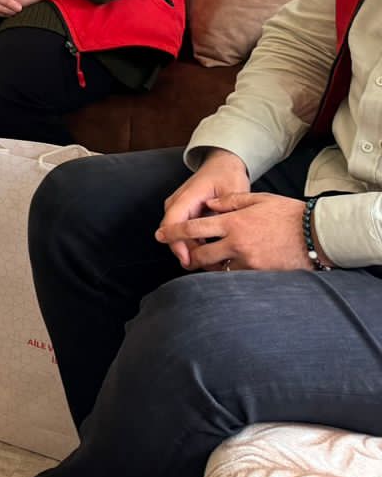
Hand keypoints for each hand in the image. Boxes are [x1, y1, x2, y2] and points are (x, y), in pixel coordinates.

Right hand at [156, 149, 252, 266]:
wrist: (222, 164)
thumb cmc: (227, 176)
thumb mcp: (233, 191)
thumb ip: (226, 210)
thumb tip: (224, 232)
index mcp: (187, 196)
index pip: (174, 222)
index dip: (178, 243)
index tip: (189, 261)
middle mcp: (177, 202)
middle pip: (173, 232)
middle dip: (186, 252)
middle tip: (206, 268)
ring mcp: (178, 207)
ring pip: (177, 234)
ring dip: (190, 249)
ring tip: (211, 264)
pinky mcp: (182, 212)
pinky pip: (183, 232)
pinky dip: (193, 244)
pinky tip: (210, 252)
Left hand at [157, 191, 308, 272]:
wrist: (317, 234)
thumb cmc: (288, 213)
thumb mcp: (257, 199)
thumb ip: (230, 202)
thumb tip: (209, 206)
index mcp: (232, 221)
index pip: (193, 229)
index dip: (173, 233)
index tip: (159, 236)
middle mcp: (236, 243)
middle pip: (201, 255)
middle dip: (189, 257)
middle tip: (185, 257)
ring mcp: (249, 261)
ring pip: (218, 269)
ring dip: (210, 268)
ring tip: (207, 264)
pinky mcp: (261, 274)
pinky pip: (237, 277)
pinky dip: (230, 274)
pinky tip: (229, 270)